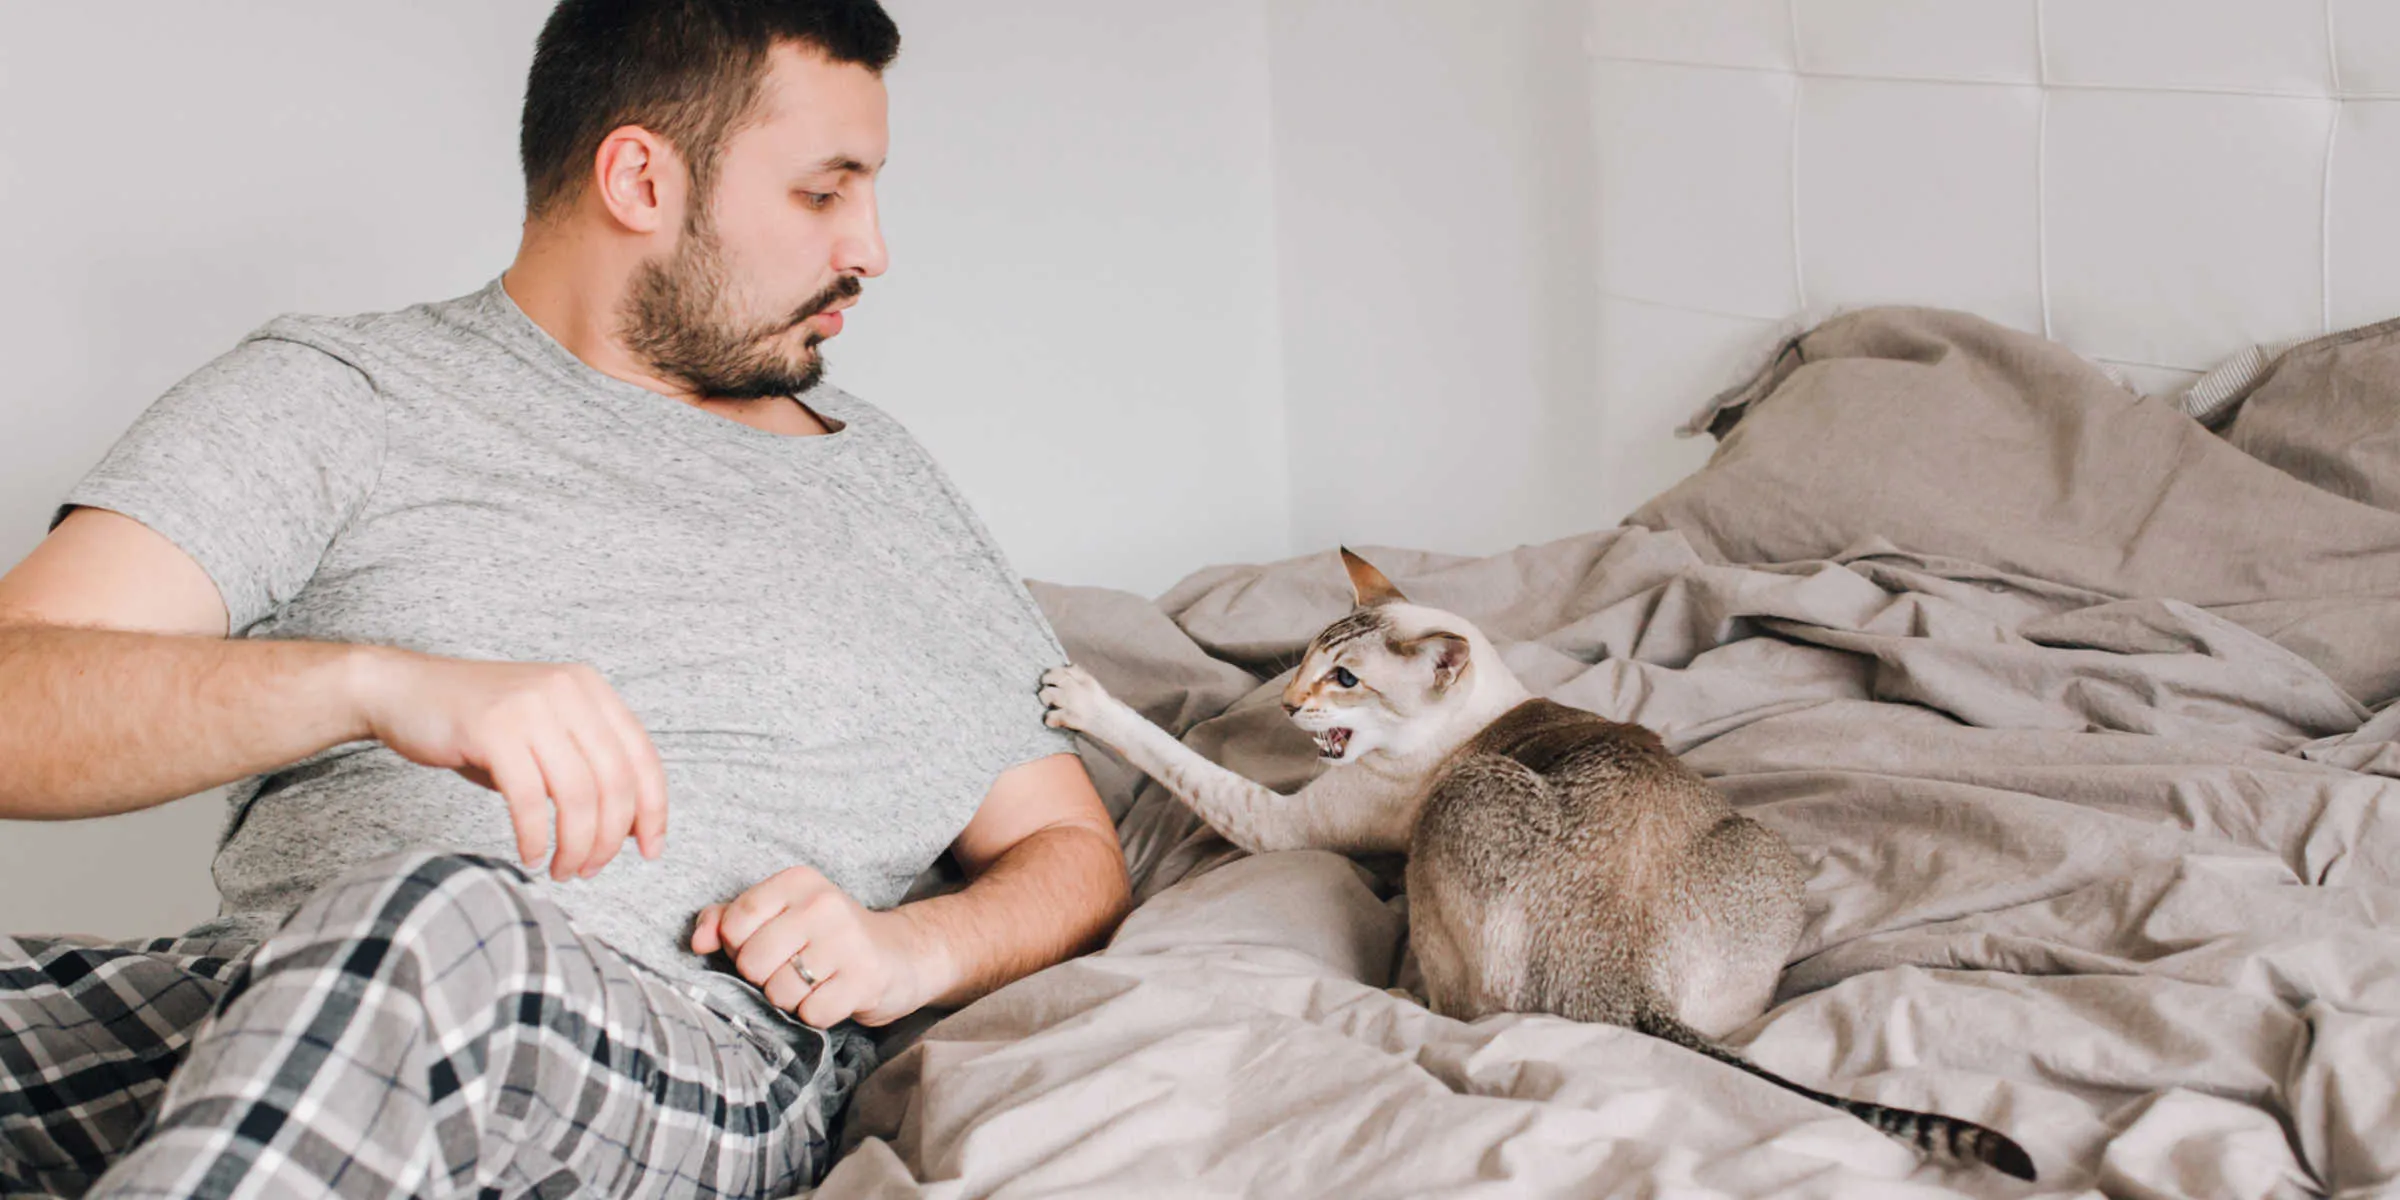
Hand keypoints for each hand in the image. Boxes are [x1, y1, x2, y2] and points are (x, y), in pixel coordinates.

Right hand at [349, 647, 666, 880]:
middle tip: (590, 870)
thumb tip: (628, 829)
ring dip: (575, 845)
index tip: (648, 850)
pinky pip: (530, 798)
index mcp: (590, 689)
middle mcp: (568, 690)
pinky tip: (530, 854)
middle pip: (615, 781)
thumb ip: (586, 770)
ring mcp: (532, 706)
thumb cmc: (476, 725)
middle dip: (609, 838)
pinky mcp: (494, 727)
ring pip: (578, 794)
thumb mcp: (544, 737)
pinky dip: (535, 836)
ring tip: (563, 870)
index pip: (642, 758)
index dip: (653, 811)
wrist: (402, 691)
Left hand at [690, 866, 939, 1027]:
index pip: (735, 922)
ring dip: (791, 999)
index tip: (766, 945)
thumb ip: (727, 920)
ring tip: (815, 982)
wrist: (899, 954)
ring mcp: (847, 941)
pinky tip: (834, 995)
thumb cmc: (824, 937)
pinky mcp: (865, 978)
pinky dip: (817, 1014)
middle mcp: (822, 904)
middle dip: (765, 977)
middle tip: (794, 968)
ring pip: (779, 992)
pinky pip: (811, 1013)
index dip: (738, 947)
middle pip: (752, 962)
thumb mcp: (778, 916)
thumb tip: (696, 941)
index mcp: (797, 881)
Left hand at [1038, 664, 1123, 737]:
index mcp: (1087, 680)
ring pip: (1048, 694)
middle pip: (1053, 678)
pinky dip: (1050, 720)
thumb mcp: (1097, 688)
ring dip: (1046, 700)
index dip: (1054, 672)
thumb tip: (1069, 666)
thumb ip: (1082, 678)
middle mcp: (1080, 689)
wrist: (1120, 727)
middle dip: (1046, 683)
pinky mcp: (1072, 719)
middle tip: (1046, 691)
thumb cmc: (1109, 709)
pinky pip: (1051, 716)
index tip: (1051, 679)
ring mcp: (1075, 704)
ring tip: (1050, 705)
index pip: (1065, 669)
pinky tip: (1054, 721)